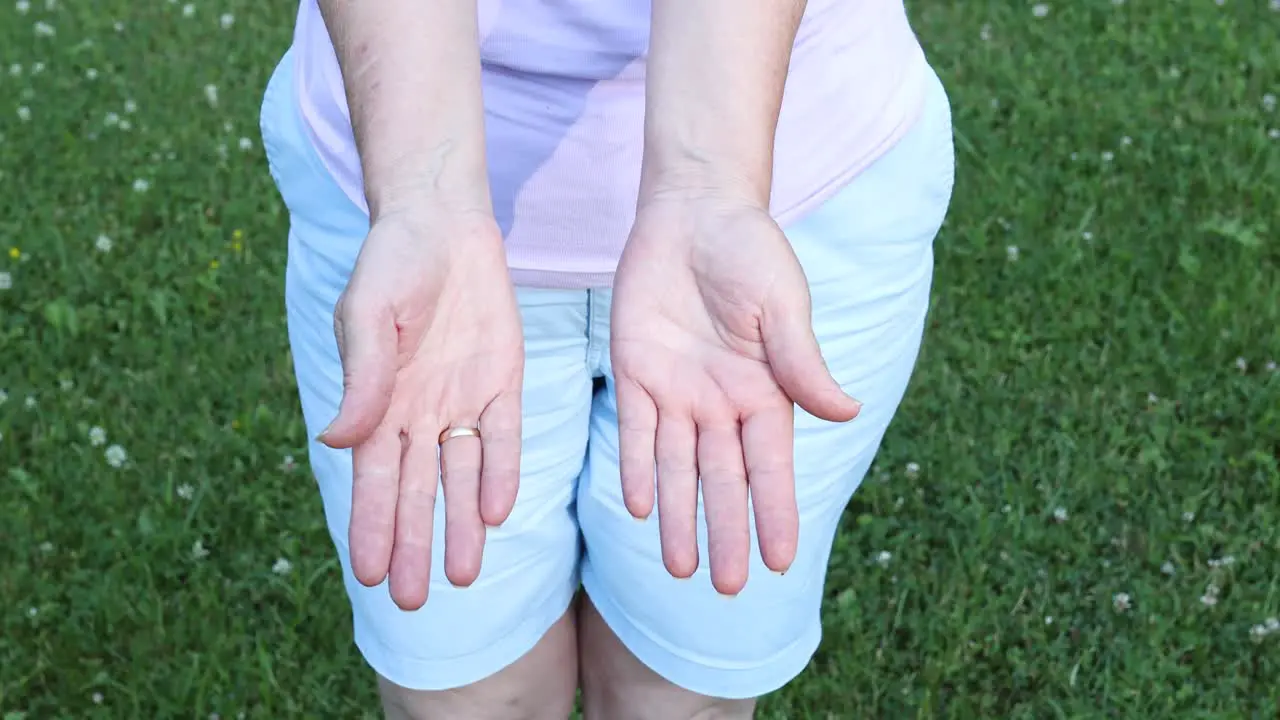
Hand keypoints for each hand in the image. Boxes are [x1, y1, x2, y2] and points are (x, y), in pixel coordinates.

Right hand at [318, 208, 523, 610]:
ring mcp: (462, 401)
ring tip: (463, 576)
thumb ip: (361, 380)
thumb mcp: (367, 318)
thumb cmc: (391, 265)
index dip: (369, 527)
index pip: (370, 480)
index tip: (367, 576)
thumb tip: (334, 441)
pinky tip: (497, 511)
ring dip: (460, 526)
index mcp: (376, 404)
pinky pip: (501, 437)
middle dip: (412, 545)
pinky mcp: (503, 382)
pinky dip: (498, 473)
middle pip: (414, 493)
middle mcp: (418, 413)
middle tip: (414, 602)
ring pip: (460, 478)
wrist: (443, 221)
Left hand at [611, 191, 860, 595]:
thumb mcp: (783, 305)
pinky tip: (643, 509)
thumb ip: (803, 363)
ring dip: (680, 519)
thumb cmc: (750, 252)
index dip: (776, 514)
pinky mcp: (637, 374)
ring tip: (681, 569)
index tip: (782, 562)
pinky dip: (638, 471)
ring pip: (679, 470)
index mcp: (766, 392)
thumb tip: (847, 414)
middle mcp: (723, 403)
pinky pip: (637, 434)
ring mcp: (679, 392)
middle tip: (727, 588)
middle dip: (726, 533)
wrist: (692, 210)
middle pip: (724, 481)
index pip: (772, 467)